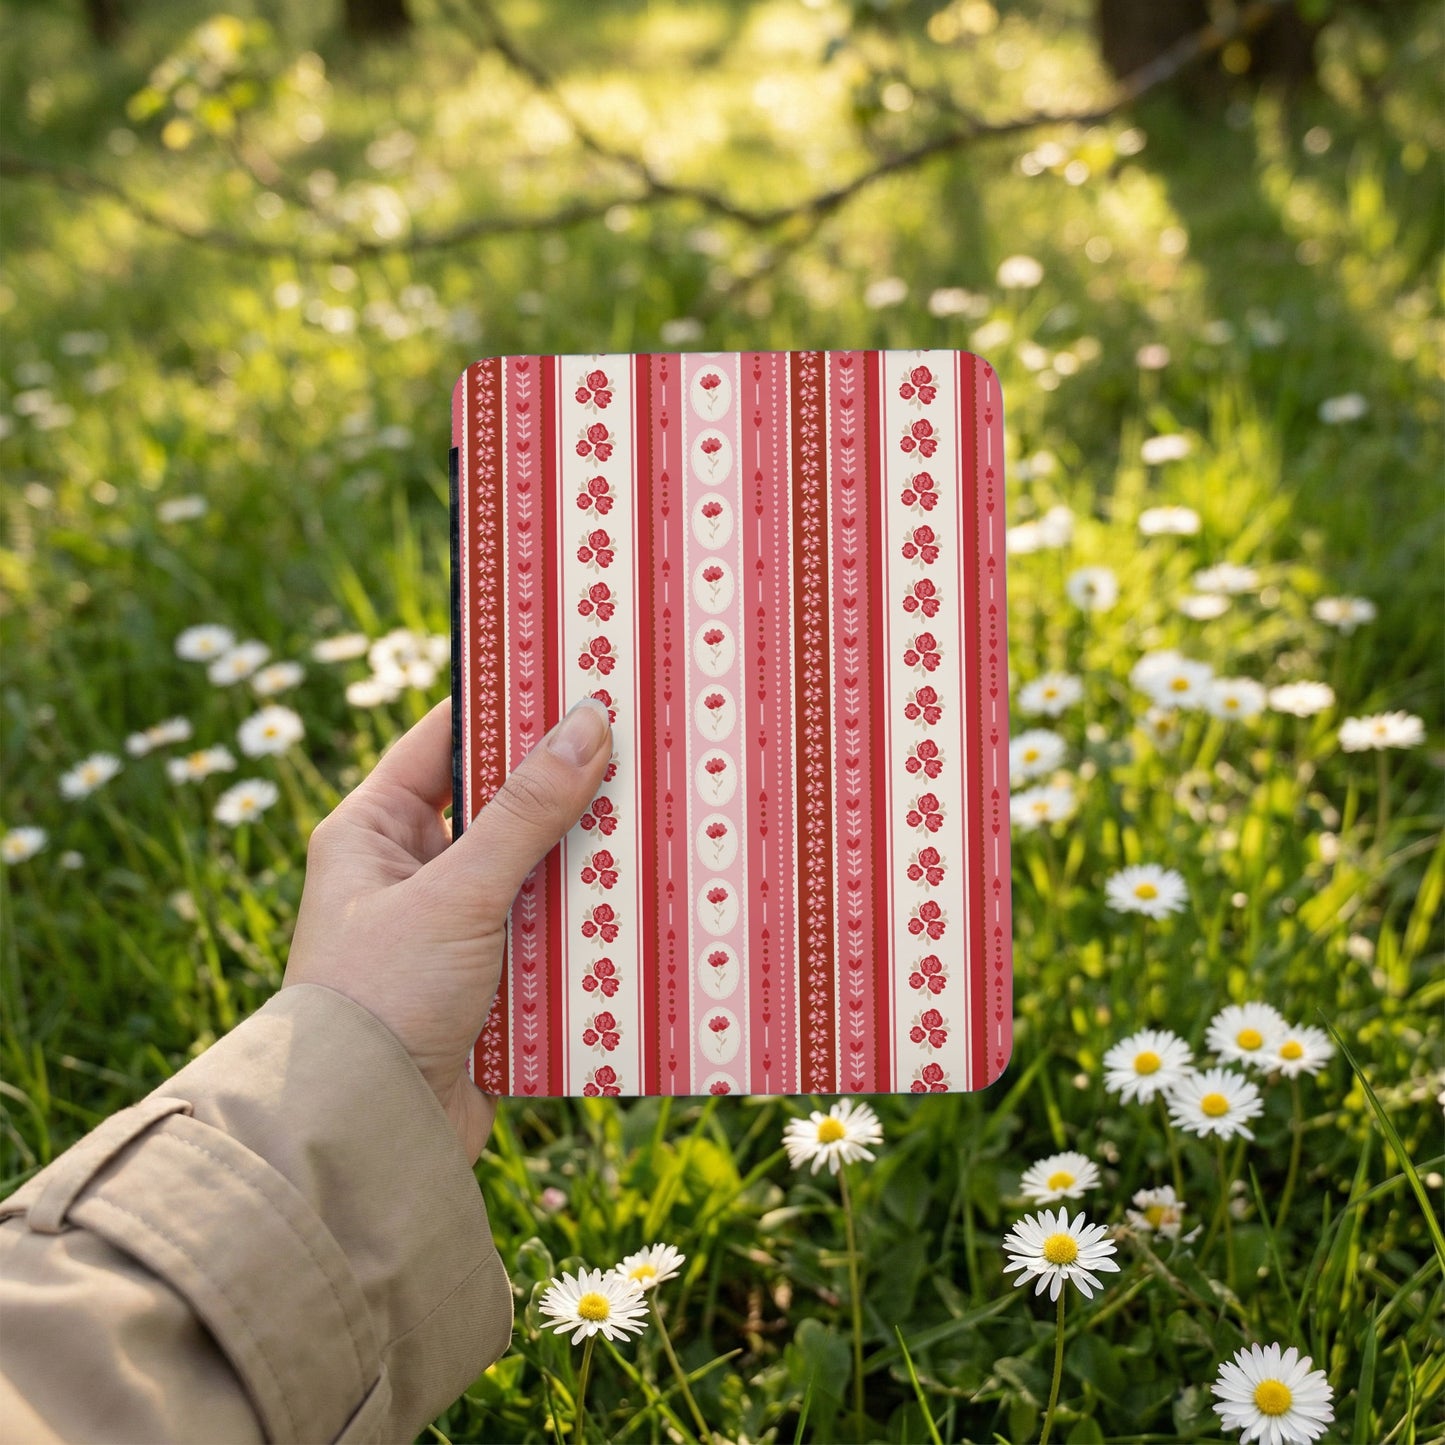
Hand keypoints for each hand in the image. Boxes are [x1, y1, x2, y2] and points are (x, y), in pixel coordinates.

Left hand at [285, 696, 612, 1162]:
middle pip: (502, 805)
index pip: (446, 738)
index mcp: (373, 830)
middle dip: (566, 782)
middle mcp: (410, 871)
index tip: (575, 669)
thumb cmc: (379, 998)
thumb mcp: (456, 894)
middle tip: (639, 739)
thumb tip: (588, 721)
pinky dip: (590, 922)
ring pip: (535, 870)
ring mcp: (453, 929)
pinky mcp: (490, 983)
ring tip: (659, 811)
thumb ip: (525, 812)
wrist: (364, 1137)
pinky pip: (550, 935)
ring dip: (586, 856)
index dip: (507, 701)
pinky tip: (648, 897)